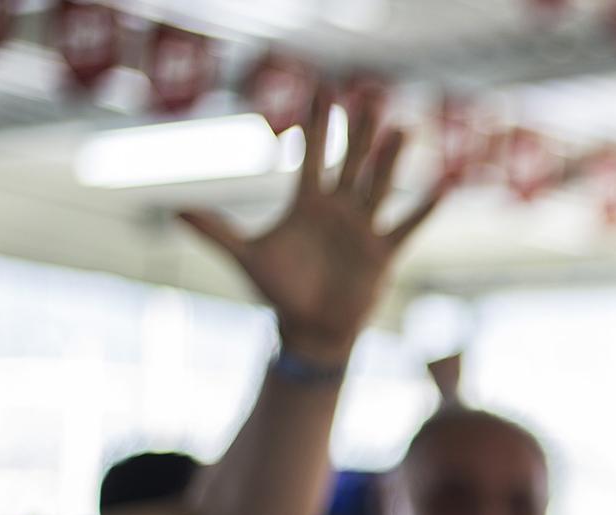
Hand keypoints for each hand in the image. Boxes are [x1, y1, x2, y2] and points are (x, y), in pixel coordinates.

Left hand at [179, 88, 446, 362]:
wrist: (309, 329)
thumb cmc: (279, 292)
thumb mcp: (245, 257)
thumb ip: (214, 230)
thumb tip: (172, 208)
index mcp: (307, 204)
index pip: (312, 153)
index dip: (317, 120)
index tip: (323, 85)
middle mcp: (338, 209)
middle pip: (350, 161)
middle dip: (358, 129)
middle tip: (368, 92)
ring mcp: (362, 229)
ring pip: (378, 186)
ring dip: (389, 160)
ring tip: (400, 129)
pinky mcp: (381, 254)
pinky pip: (405, 227)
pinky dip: (424, 210)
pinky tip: (443, 187)